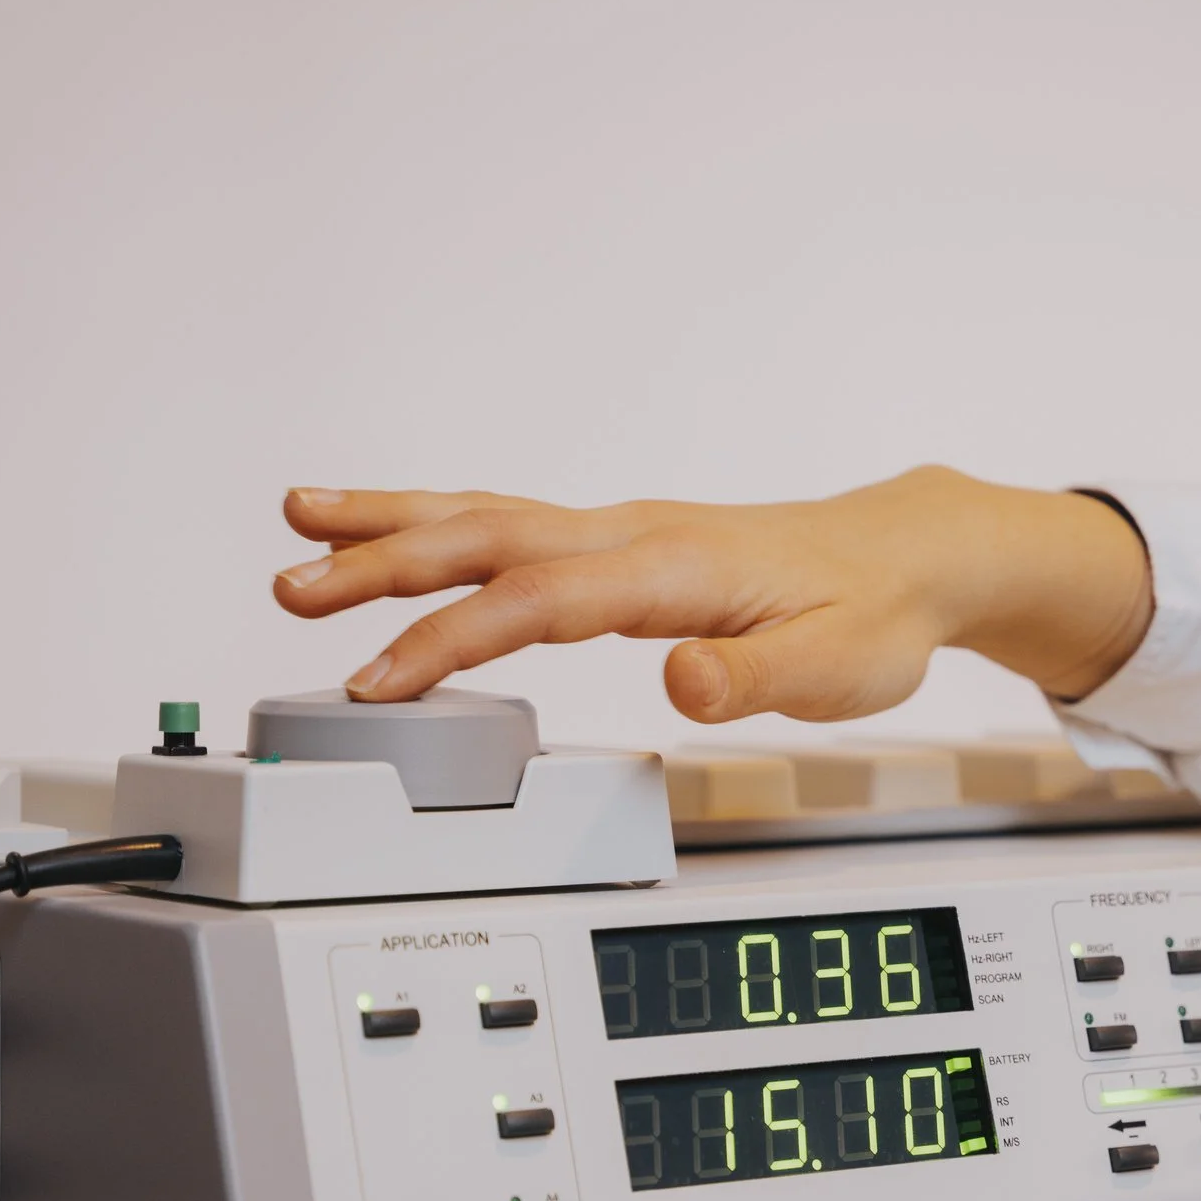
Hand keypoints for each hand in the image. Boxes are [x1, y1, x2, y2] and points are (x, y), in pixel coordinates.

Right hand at [271, 466, 1153, 721]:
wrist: (907, 554)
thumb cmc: (873, 614)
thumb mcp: (837, 667)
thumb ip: (753, 680)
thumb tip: (680, 682)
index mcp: (675, 569)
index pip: (542, 599)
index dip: (456, 637)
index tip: (383, 680)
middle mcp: (635, 538)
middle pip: (490, 537)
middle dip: (386, 562)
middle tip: (292, 591)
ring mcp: (621, 535)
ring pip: (487, 517)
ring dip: (391, 527)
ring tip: (296, 528)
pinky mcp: (618, 546)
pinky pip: (507, 525)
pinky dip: (436, 524)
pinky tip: (383, 530)